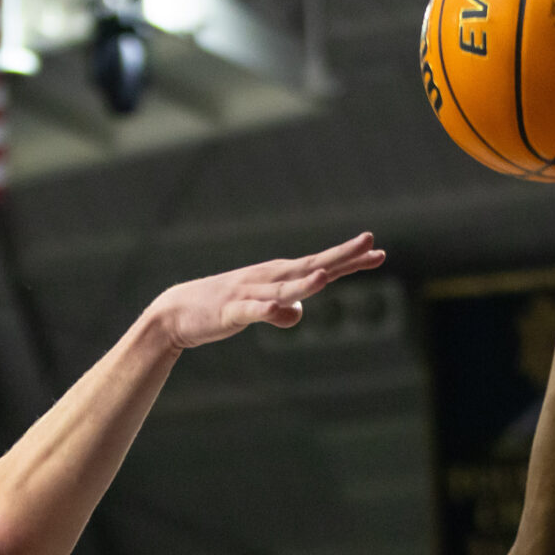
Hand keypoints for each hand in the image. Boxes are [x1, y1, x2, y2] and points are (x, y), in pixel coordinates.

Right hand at [148, 233, 386, 349]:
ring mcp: (249, 293)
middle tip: (370, 242)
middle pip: (310, 266)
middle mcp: (267, 278)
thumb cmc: (221, 307)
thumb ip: (282, 309)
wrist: (176, 312)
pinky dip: (268, 309)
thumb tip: (297, 312)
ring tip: (327, 276)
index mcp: (277, 276)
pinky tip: (281, 309)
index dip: (349, 259)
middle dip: (340, 256)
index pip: (319, 264)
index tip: (378, 251)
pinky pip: (253, 311)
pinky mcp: (231, 311)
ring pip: (284, 288)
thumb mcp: (259, 309)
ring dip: (305, 283)